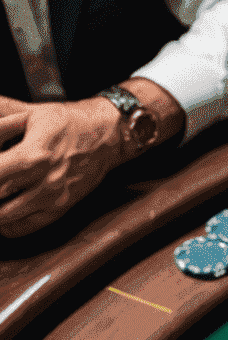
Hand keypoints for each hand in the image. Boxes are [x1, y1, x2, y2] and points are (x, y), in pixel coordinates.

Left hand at [0, 98, 128, 236]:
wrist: (105, 138)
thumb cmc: (65, 123)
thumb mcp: (29, 112)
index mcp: (33, 155)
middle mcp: (44, 181)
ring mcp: (53, 198)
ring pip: (7, 216)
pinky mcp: (60, 208)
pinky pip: (27, 226)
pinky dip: (8, 225)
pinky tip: (0, 217)